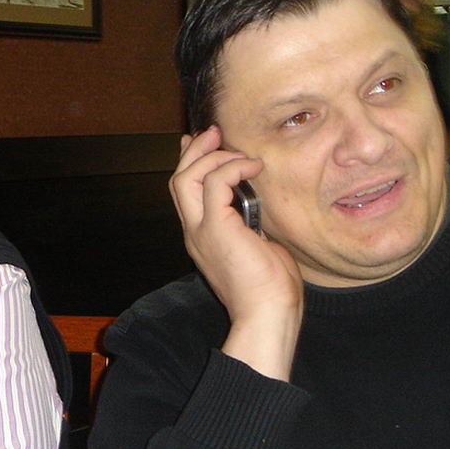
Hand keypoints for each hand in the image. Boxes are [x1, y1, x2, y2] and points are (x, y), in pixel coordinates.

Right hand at [170, 127, 302, 379]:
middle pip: (179, 181)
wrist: (267, 315)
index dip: (191, 164)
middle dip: (195, 152)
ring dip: (209, 157)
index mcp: (202, 237)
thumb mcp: (259, 247)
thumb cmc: (270, 290)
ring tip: (232, 147)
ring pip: (186, 178)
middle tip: (214, 133)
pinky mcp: (216, 228)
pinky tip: (252, 167)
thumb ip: (253, 224)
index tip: (204, 143)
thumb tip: (258, 206)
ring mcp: (201, 230)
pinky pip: (216, 183)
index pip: (186, 193)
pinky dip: (233, 168)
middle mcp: (194, 232)